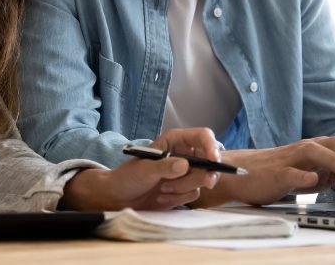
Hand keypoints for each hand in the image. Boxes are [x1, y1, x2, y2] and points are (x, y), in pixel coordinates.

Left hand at [59, 128, 220, 209]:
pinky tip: (163, 197)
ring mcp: (186, 173)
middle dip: (205, 173)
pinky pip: (194, 194)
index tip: (214, 160)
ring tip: (162, 189)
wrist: (120, 198)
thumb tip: (185, 165)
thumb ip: (165, 167)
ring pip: (202, 179)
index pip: (202, 136)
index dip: (212, 146)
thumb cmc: (128, 177)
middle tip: (208, 183)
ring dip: (183, 188)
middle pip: (209, 160)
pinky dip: (179, 198)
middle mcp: (184, 154)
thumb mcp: (145, 170)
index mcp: (175, 141)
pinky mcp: (185, 189)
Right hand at [194, 137, 334, 207]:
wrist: (244, 174)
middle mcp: (308, 149)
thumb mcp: (316, 174)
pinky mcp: (276, 173)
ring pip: (316, 152)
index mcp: (320, 149)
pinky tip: (313, 181)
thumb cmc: (283, 174)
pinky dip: (302, 176)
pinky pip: (290, 172)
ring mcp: (292, 159)